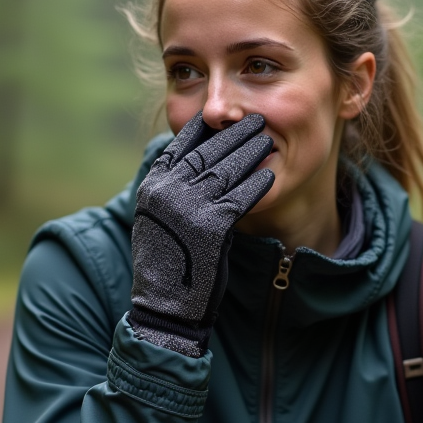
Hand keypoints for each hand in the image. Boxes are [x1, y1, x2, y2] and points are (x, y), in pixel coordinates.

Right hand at [129, 112, 274, 356]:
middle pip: (207, 152)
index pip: (179, 146)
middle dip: (232, 133)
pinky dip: (257, 184)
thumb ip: (172, 192)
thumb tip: (192, 167)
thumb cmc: (165, 264)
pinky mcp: (212, 227)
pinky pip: (241, 197)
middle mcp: (167, 192)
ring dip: (249, 151)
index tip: (217, 117)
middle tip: (253, 120)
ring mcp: (189, 208)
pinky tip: (270, 174)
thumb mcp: (158, 221)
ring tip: (266, 139)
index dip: (201, 129)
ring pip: (226, 170)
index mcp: (152, 187)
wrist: (165, 306)